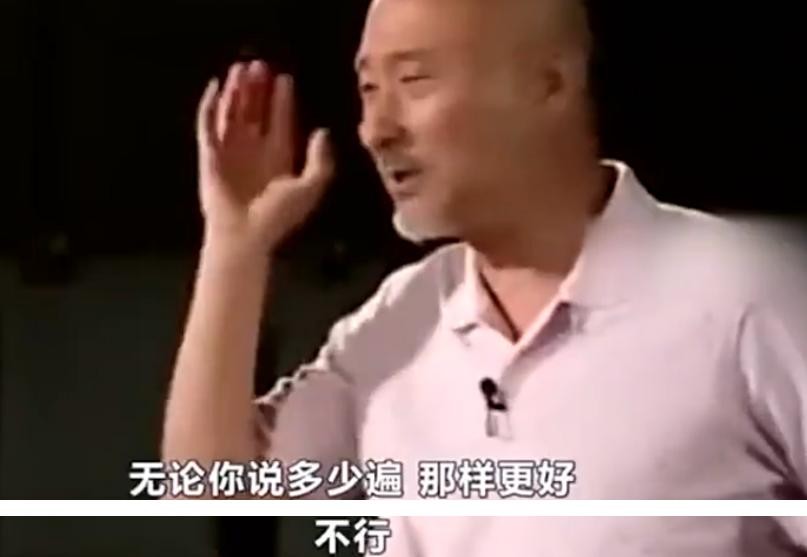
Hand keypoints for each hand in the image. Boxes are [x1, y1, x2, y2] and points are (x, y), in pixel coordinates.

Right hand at [196, 60, 334, 254]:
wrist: (244, 234)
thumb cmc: (277, 216)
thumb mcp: (309, 188)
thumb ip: (321, 161)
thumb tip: (323, 132)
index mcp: (278, 159)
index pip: (280, 122)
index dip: (282, 101)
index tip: (286, 79)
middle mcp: (254, 152)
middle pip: (256, 113)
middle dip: (258, 89)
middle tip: (261, 65)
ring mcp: (231, 153)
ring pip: (233, 113)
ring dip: (237, 92)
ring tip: (241, 68)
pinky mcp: (210, 156)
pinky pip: (207, 125)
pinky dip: (209, 106)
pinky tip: (215, 87)